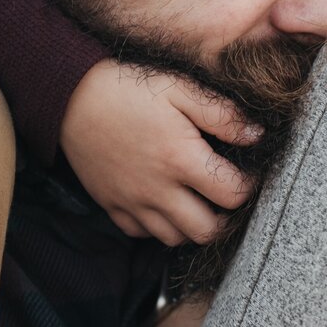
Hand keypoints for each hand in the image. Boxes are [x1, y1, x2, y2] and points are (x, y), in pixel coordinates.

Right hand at [61, 60, 260, 244]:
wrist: (70, 95)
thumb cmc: (128, 88)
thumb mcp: (179, 88)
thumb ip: (222, 114)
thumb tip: (256, 136)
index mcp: (180, 159)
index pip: (233, 195)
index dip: (248, 187)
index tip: (247, 174)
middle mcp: (158, 189)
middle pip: (206, 230)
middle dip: (225, 218)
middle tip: (225, 196)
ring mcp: (132, 202)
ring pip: (175, 238)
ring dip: (192, 225)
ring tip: (198, 201)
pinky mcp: (112, 205)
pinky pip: (142, 234)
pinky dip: (157, 226)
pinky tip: (164, 203)